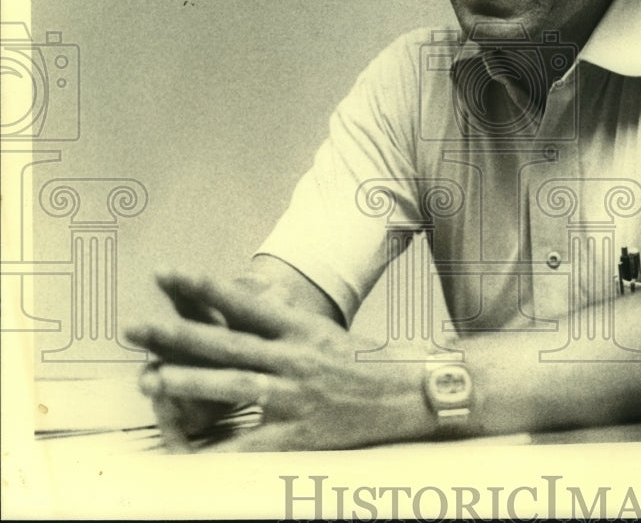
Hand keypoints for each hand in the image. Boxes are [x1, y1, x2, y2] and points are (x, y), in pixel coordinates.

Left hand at [125, 270, 434, 451]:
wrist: (417, 393)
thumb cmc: (375, 361)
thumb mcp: (331, 332)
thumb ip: (290, 320)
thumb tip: (256, 301)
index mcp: (302, 329)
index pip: (245, 303)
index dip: (205, 288)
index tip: (168, 274)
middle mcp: (297, 357)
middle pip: (228, 343)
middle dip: (177, 336)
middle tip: (134, 328)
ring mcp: (299, 395)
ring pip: (234, 386)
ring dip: (188, 383)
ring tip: (149, 380)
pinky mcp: (303, 433)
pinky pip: (252, 446)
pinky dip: (218, 452)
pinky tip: (189, 454)